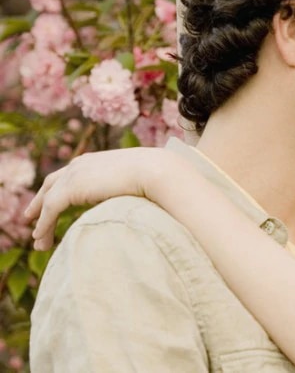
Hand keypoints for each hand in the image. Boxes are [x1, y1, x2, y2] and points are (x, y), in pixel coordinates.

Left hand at [25, 147, 182, 250]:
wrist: (157, 171)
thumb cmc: (157, 178)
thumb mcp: (137, 182)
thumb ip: (127, 189)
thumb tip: (136, 204)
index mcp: (96, 160)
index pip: (70, 174)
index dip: (59, 189)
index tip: (53, 202)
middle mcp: (82, 164)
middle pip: (52, 183)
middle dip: (40, 200)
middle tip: (31, 216)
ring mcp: (75, 174)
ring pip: (49, 199)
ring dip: (40, 220)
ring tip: (38, 240)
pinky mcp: (72, 188)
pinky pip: (51, 209)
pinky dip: (44, 224)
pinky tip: (40, 238)